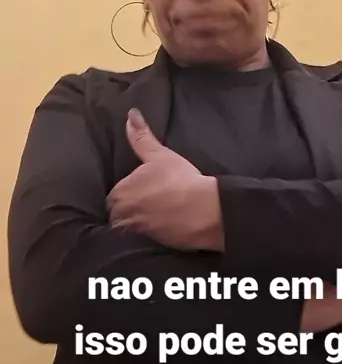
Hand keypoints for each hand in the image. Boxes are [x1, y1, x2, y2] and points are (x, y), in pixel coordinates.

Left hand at [106, 109, 224, 250]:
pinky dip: (144, 240)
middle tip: (151, 208)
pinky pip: (137, 244)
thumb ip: (141, 137)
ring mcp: (132, 233)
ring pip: (127, 230)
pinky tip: (159, 234)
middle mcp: (120, 215)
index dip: (130, 195)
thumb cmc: (181, 180)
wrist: (204, 210)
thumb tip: (131, 115)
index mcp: (119, 192)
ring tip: (155, 222)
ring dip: (137, 226)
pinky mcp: (146, 248)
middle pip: (119, 215)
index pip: (115, 196)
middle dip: (130, 212)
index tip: (144, 194)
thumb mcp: (159, 155)